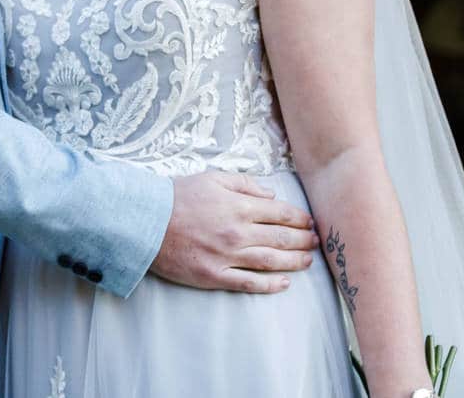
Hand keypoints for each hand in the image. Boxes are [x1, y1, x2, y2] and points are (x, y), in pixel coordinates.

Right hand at [149, 171, 318, 292]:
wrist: (146, 222)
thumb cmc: (178, 197)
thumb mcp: (212, 178)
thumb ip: (244, 184)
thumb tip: (269, 194)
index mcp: (239, 207)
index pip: (280, 213)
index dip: (299, 218)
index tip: (310, 221)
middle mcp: (238, 233)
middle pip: (281, 239)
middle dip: (303, 240)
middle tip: (316, 241)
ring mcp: (227, 257)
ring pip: (271, 262)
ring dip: (294, 261)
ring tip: (308, 261)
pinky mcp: (215, 276)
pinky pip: (248, 283)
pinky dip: (269, 285)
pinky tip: (284, 283)